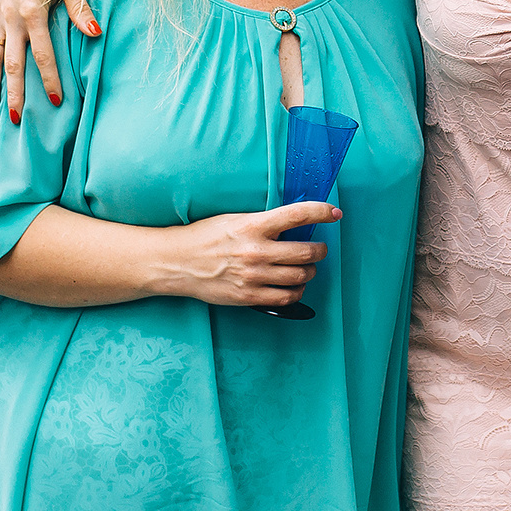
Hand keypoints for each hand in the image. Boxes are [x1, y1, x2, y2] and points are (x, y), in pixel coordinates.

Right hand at [151, 202, 340, 308]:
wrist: (176, 262)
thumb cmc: (205, 237)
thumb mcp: (235, 220)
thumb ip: (263, 223)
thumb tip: (293, 224)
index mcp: (253, 226)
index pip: (297, 215)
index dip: (321, 212)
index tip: (334, 213)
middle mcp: (256, 251)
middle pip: (306, 252)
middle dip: (320, 250)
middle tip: (320, 248)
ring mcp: (253, 276)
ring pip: (300, 276)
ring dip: (311, 271)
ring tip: (308, 267)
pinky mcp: (248, 296)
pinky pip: (286, 298)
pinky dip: (297, 292)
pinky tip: (295, 286)